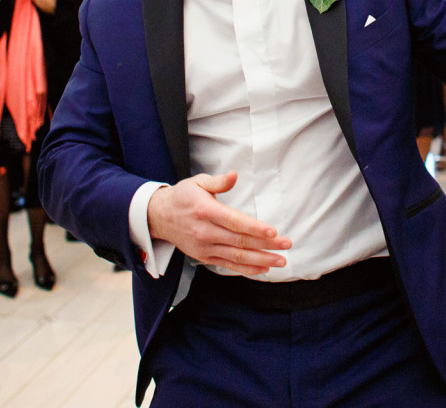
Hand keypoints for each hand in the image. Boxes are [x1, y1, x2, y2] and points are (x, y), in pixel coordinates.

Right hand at [146, 171, 291, 275]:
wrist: (158, 217)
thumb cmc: (183, 197)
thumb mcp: (197, 182)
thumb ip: (218, 181)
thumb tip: (234, 175)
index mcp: (205, 211)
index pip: (234, 222)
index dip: (254, 228)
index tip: (273, 232)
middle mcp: (204, 232)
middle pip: (240, 241)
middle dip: (266, 245)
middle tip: (287, 245)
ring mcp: (204, 247)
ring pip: (236, 256)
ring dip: (261, 260)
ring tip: (281, 260)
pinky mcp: (204, 257)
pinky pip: (228, 265)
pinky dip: (247, 269)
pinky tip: (264, 268)